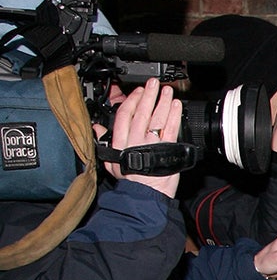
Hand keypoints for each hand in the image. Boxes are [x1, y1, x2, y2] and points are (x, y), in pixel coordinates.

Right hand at [100, 78, 182, 197]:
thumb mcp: (110, 163)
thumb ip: (103, 143)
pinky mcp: (167, 148)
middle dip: (148, 95)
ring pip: (157, 117)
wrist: (146, 195)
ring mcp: (152, 143)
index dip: (131, 101)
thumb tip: (96, 128)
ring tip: (166, 90)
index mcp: (121, 142)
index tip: (138, 92)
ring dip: (162, 101)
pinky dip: (174, 115)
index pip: (124, 115)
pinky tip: (176, 105)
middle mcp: (136, 140)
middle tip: (153, 84)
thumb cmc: (131, 180)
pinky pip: (171, 128)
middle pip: (142, 112)